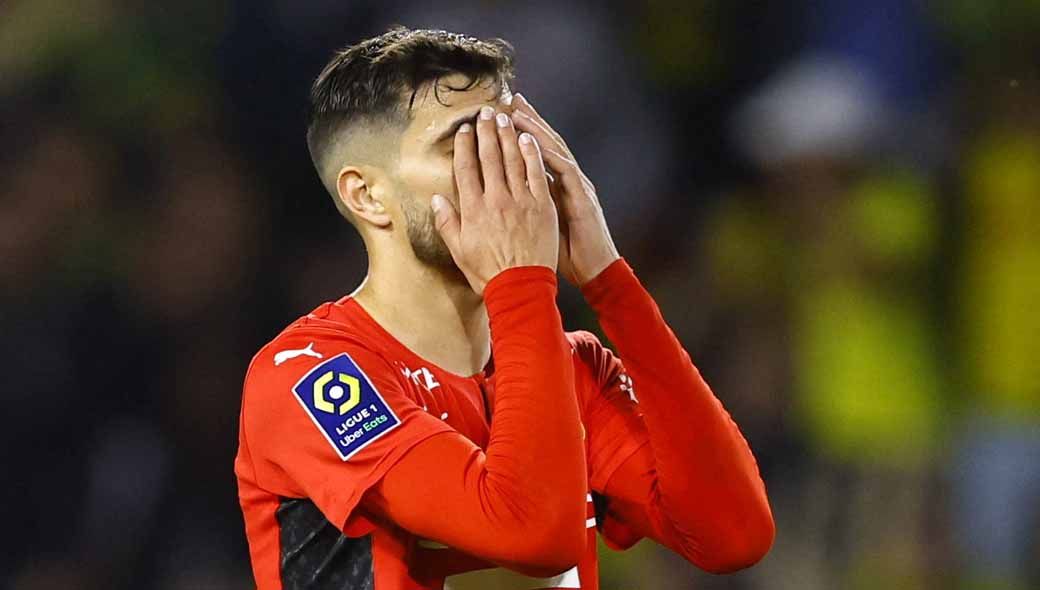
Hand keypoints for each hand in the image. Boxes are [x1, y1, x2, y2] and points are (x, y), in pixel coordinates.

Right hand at [432, 105, 558, 294]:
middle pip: (489, 157)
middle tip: (485, 112)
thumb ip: (447, 223)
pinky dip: (532, 154)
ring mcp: (521, 201)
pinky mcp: (542, 206)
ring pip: (513, 160)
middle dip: (486, 131)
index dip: (465, 145)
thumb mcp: (459, 251)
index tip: (465, 130)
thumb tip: (436, 200)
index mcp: (473, 209)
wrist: (521, 287)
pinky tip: (528, 138)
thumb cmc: (489, 273)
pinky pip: (536, 173)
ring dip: (508, 135)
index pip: (467, 168)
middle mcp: (496, 200)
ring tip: (504, 117)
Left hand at [510, 94, 618, 285]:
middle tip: (509, 100)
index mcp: (554, 187)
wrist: (595, 271)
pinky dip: (551, 154)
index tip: (497, 118)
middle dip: (527, 121)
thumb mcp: (540, 225)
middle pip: (544, 144)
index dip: (518, 134)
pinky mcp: (583, 198)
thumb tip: (502, 194)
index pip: (533, 154)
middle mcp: (566, 181)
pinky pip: (566, 171)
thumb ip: (526, 206)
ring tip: (518, 111)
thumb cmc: (566, 254)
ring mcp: (577, 187)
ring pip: (554, 151)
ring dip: (536, 130)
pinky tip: (537, 141)